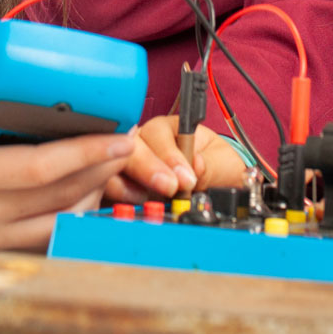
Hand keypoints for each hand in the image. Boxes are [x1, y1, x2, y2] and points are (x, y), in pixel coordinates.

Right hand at [0, 47, 135, 254]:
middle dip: (100, 170)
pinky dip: (70, 219)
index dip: (84, 153)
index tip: (119, 135)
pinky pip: (42, 240)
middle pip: (58, 198)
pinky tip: (86, 193)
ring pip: (56, 224)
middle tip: (128, 141)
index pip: (39, 169)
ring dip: (92, 195)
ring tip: (112, 163)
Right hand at [104, 115, 246, 203]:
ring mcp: (131, 163)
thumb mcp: (222, 164)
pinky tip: (137, 205)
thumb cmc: (217, 167)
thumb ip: (209, 165)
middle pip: (131, 145)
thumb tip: (196, 165)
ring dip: (129, 184)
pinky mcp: (123, 185)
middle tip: (170, 189)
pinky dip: (119, 198)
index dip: (168, 154)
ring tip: (152, 199)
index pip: (158, 131)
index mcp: (169, 128)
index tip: (184, 178)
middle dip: (148, 169)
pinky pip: (109, 188)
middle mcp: (146, 142)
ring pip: (114, 165)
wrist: (217, 187)